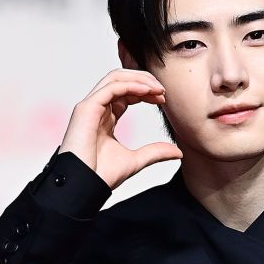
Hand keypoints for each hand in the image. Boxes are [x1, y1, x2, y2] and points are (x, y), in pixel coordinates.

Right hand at [58, 68, 182, 189]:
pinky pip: (110, 87)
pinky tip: (147, 91)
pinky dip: (130, 85)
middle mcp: (97, 109)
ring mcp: (90, 107)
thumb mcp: (136, 160)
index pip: (126, 93)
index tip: (163, 98)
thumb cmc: (101, 175)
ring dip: (138, 79)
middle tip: (163, 90)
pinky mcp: (86, 109)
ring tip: (157, 88)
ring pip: (114, 78)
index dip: (146, 91)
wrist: (85, 186)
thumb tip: (178, 152)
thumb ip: (155, 152)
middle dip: (144, 80)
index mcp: (106, 118)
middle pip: (121, 80)